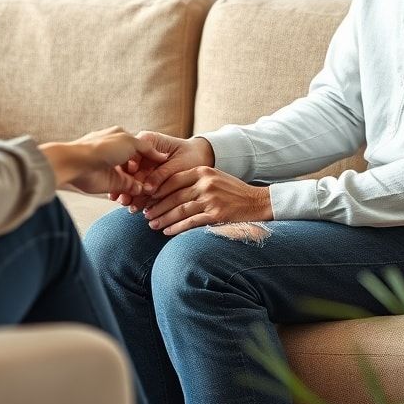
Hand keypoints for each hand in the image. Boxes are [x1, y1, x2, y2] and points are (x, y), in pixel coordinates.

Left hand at [41, 127, 168, 198]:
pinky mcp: (112, 185)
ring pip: (135, 179)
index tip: (164, 164)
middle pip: (139, 165)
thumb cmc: (103, 147)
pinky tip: (144, 194)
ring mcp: (115, 170)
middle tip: (159, 179)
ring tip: (153, 188)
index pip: (142, 148)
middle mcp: (118, 154)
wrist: (79, 163)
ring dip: (143, 184)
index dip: (152, 156)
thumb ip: (147, 148)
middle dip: (149, 172)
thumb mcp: (130, 141)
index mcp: (121, 138)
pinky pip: (128, 190)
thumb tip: (161, 157)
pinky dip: (136, 193)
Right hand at [111, 132, 214, 211]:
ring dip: (130, 193)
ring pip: (132, 179)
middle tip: (124, 200)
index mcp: (147, 141)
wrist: (201, 158)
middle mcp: (141, 152)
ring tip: (129, 206)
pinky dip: (138, 197)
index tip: (128, 180)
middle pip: (129, 168)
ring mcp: (143, 165)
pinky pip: (139, 187)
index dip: (129, 168)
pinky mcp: (146, 177)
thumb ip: (161, 175)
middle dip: (126, 184)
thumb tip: (147, 189)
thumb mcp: (177, 165)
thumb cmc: (191, 156)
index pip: (133, 153)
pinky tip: (136, 207)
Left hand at [142, 166, 272, 235]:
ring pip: (180, 210)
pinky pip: (190, 222)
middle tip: (145, 214)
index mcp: (203, 171)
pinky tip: (167, 231)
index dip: (157, 189)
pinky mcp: (216, 214)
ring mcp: (211, 199)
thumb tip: (169, 190)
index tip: (147, 197)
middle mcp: (206, 183)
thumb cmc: (233, 190)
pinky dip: (176, 228)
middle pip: (174, 196)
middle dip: (157, 206)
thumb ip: (195, 179)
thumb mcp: (215, 177)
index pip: (173, 179)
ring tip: (152, 224)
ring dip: (164, 218)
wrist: (258, 202)